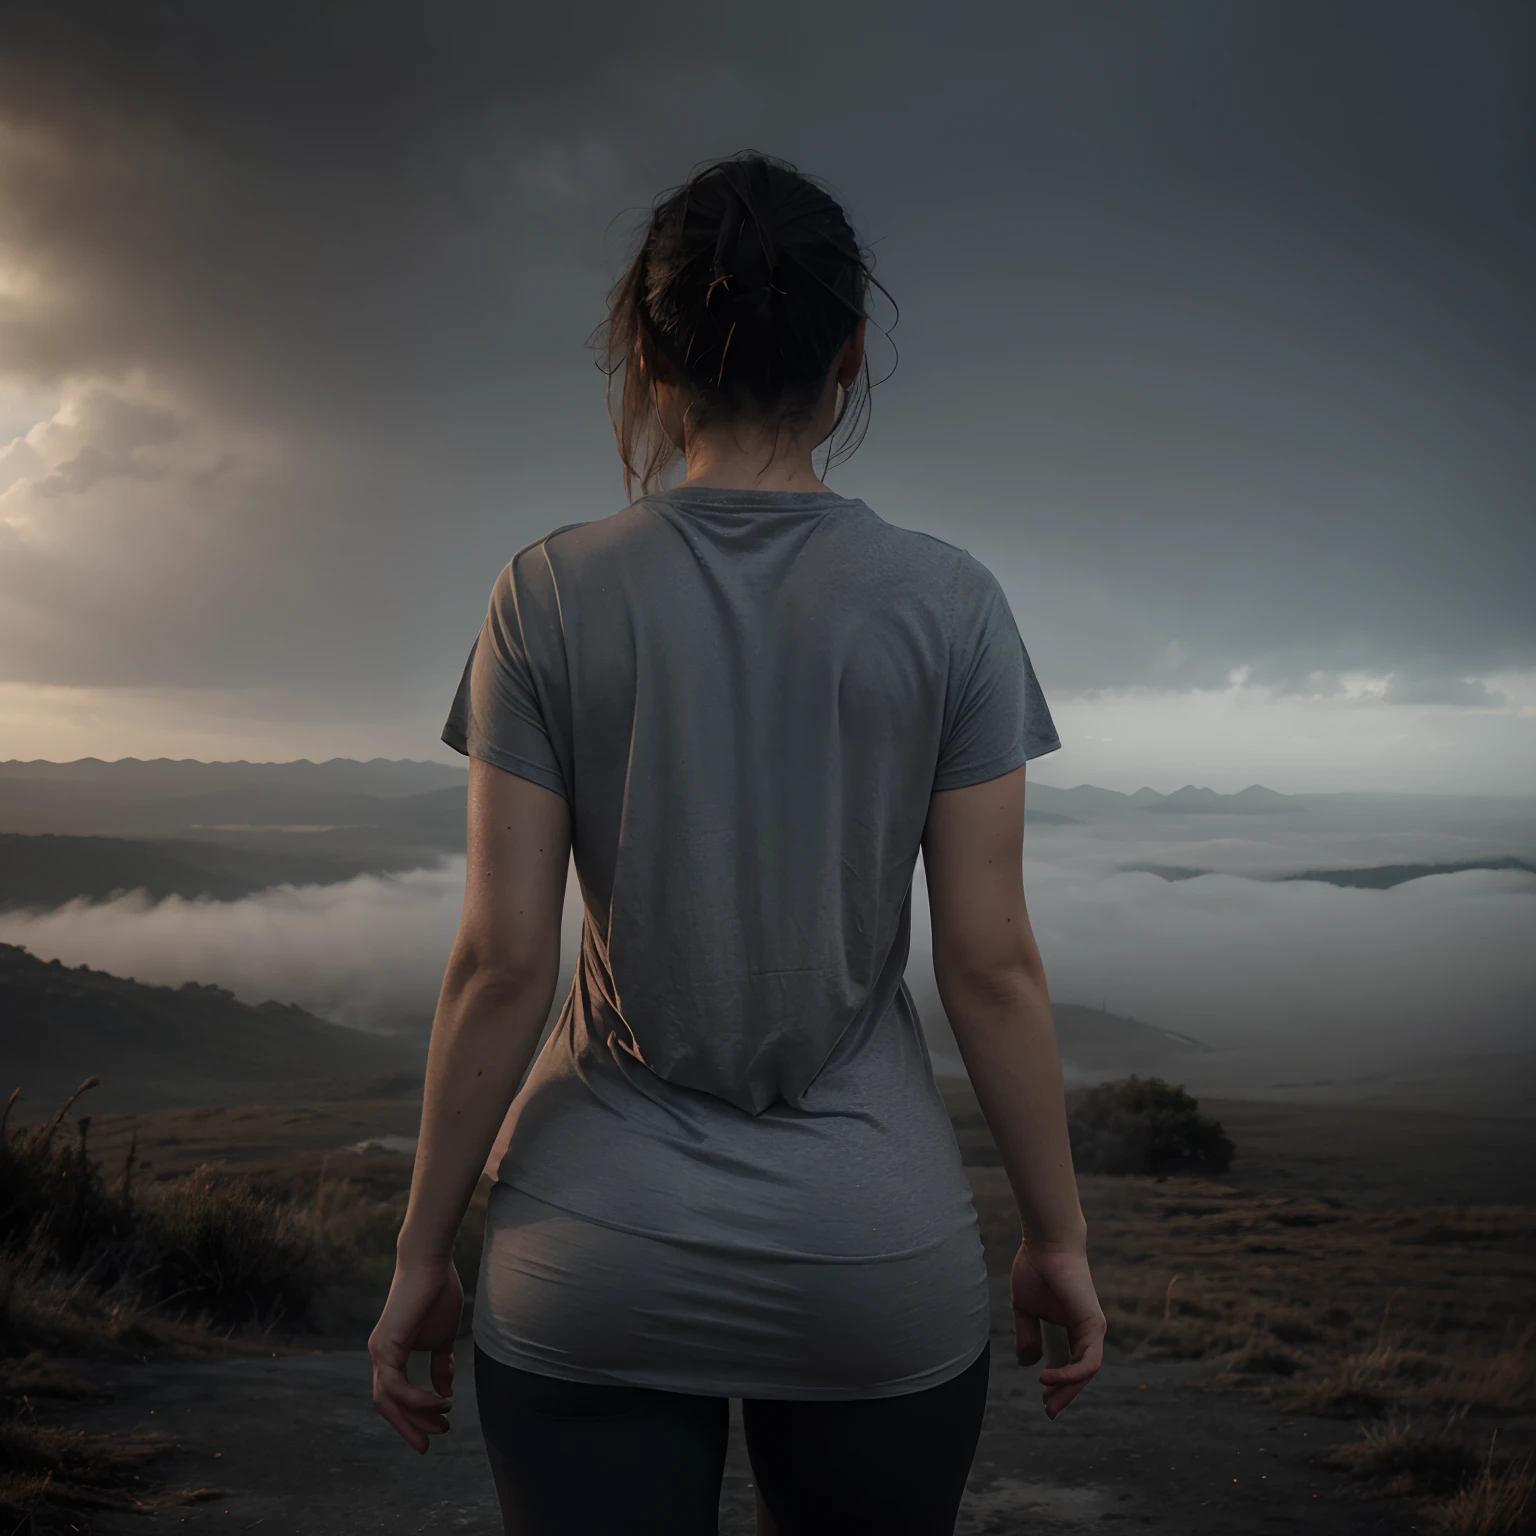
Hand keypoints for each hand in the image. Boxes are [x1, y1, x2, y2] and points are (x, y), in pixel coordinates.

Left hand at [369, 1258, 463, 1452]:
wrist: (431, 1263)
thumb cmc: (437, 1294)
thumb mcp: (442, 1339)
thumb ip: (441, 1365)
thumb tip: (445, 1391)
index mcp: (391, 1353)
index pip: (395, 1395)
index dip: (413, 1415)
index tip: (439, 1426)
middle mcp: (380, 1355)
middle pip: (387, 1404)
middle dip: (409, 1426)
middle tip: (430, 1443)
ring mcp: (380, 1351)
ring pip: (388, 1400)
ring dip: (415, 1417)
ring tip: (442, 1424)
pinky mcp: (386, 1345)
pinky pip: (396, 1385)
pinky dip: (417, 1398)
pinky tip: (440, 1401)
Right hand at [1010, 1242, 1105, 1419]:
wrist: (1045, 1244)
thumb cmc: (1035, 1270)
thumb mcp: (1024, 1310)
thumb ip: (1028, 1336)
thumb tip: (1028, 1363)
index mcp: (1072, 1327)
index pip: (1071, 1364)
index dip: (1059, 1384)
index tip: (1043, 1399)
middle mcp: (1087, 1331)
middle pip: (1081, 1373)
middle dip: (1065, 1395)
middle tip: (1048, 1412)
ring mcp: (1093, 1329)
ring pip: (1086, 1372)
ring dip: (1068, 1389)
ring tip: (1047, 1399)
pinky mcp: (1094, 1325)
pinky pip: (1088, 1361)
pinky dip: (1070, 1374)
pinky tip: (1048, 1378)